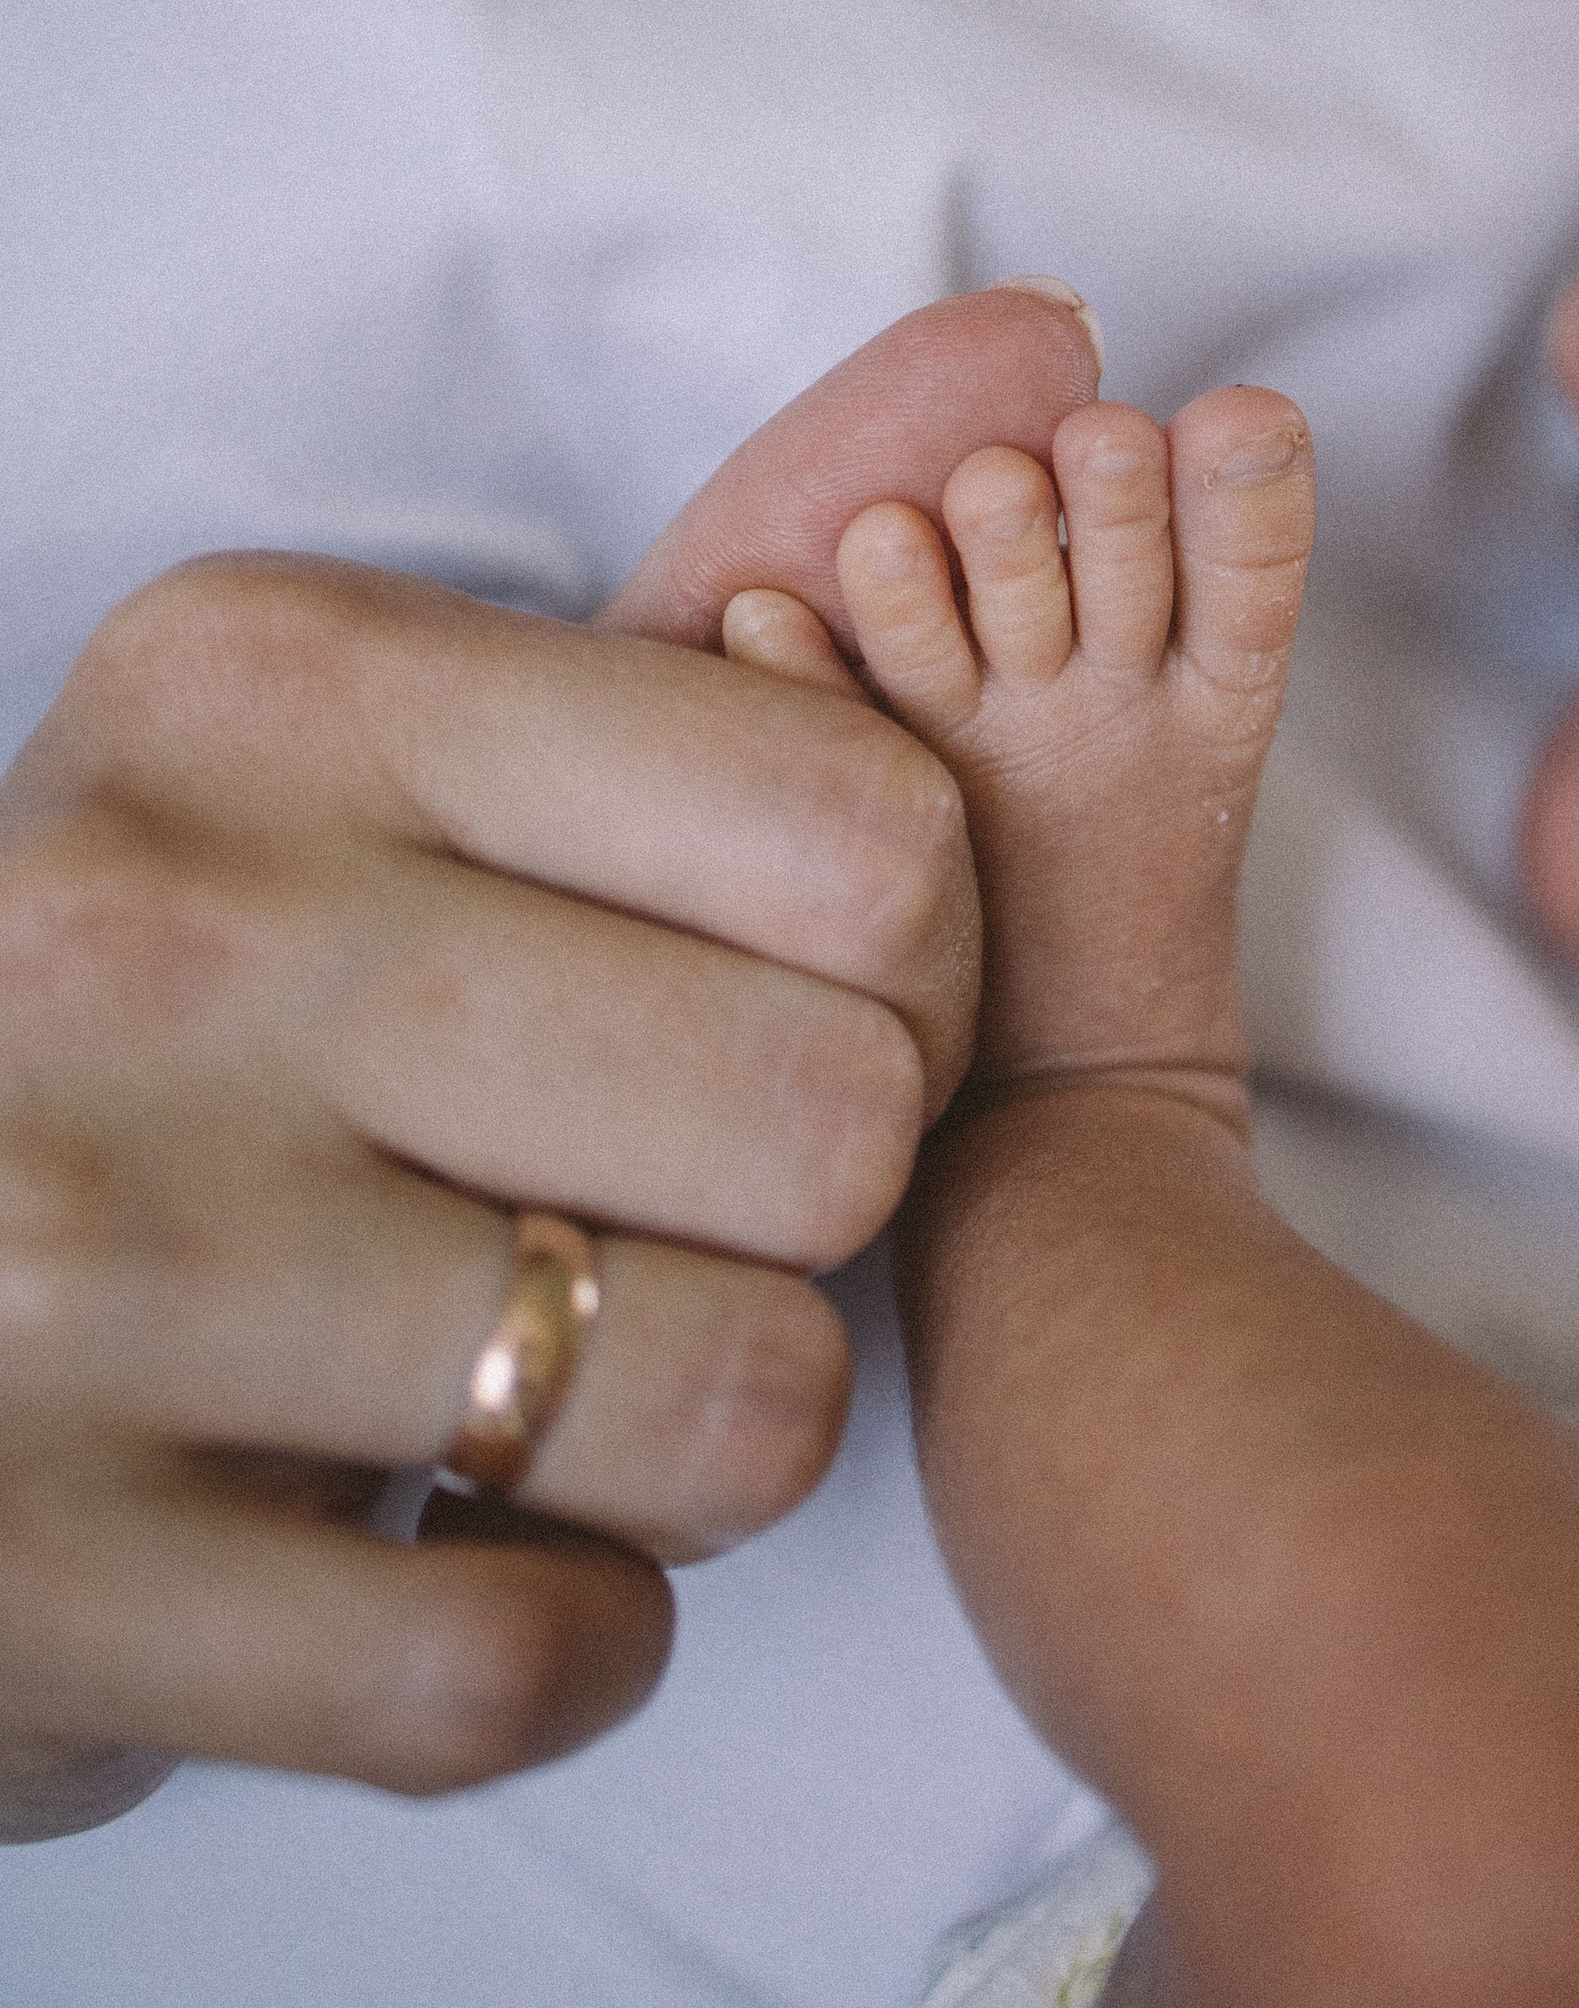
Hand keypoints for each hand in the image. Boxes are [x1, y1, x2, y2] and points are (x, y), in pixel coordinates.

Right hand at [0, 284, 1099, 1837]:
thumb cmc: (191, 990)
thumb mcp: (391, 732)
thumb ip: (737, 555)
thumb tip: (1051, 341)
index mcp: (271, 687)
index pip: (863, 829)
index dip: (908, 964)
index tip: (788, 997)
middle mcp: (164, 939)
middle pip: (833, 1119)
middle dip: (807, 1198)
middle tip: (656, 1199)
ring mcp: (83, 1274)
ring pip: (730, 1399)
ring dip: (701, 1426)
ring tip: (556, 1368)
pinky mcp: (53, 1595)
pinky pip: (542, 1666)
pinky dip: (565, 1636)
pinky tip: (443, 1541)